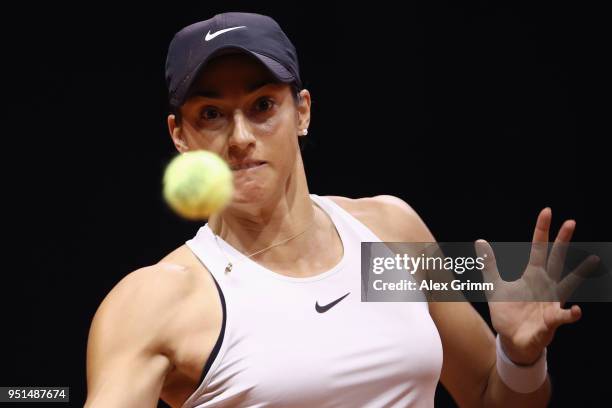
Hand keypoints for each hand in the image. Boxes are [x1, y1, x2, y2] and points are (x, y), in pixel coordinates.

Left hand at [475, 208, 598, 364]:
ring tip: (593, 260)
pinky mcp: (550, 321)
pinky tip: (575, 310)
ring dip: (580, 273)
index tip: (547, 212)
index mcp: (533, 275)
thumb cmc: (507, 312)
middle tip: (570, 222)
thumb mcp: (494, 286)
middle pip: (556, 259)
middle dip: (562, 241)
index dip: (542, 230)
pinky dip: (569, 314)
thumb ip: (489, 264)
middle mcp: (546, 285)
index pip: (538, 248)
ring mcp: (551, 302)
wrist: (512, 339)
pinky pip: (562, 317)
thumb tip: (479, 241)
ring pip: (568, 284)